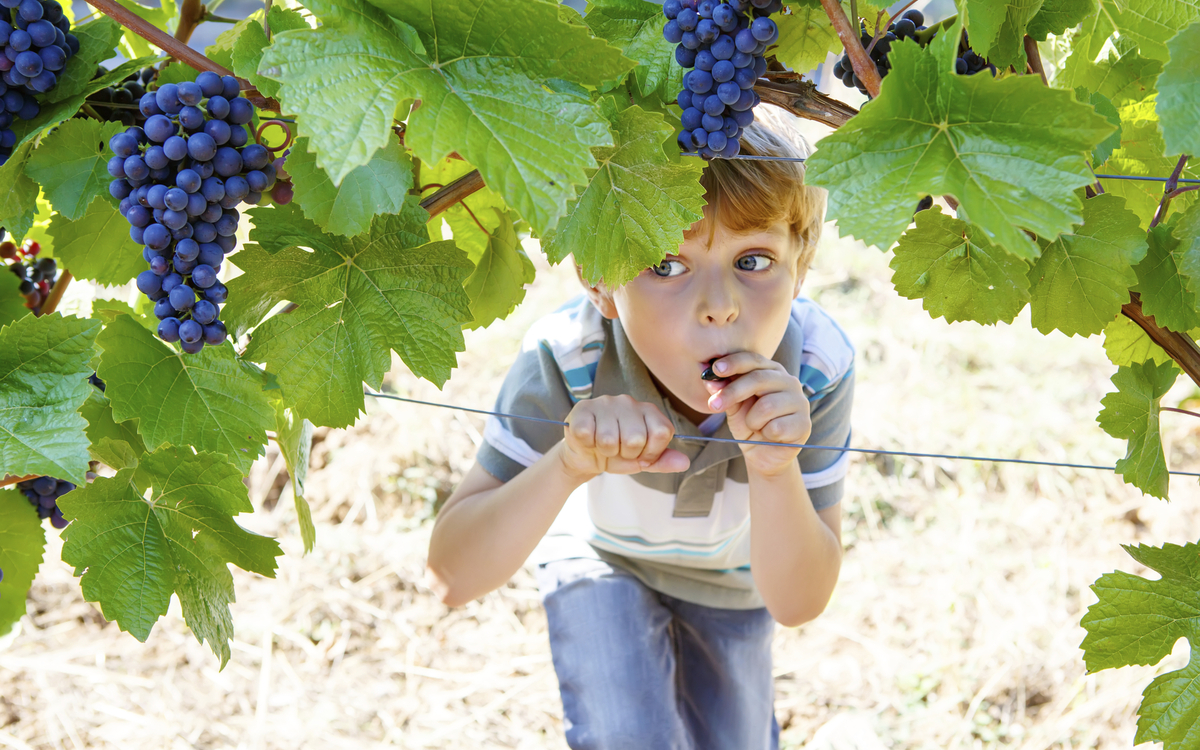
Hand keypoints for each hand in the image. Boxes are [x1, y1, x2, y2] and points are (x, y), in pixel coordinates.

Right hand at [559, 395, 690, 481]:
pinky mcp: (583, 408)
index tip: (641, 455)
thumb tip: (684, 462)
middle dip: (626, 454)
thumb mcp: (642, 461)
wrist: (586, 456)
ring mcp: (605, 403)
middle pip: (635, 438)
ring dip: (605, 451)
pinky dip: (588, 444)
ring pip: (609, 439)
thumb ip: (663, 460)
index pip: (661, 432)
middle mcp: (629, 402)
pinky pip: (587, 435)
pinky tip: (589, 439)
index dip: (651, 452)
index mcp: (649, 411)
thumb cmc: (617, 454)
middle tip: (619, 450)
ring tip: (603, 445)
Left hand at [703, 352, 811, 475]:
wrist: (763, 454)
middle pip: (758, 379)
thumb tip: (710, 380)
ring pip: (766, 406)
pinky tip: (770, 436)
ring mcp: (800, 402)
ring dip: (752, 421)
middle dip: (733, 392)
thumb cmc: (749, 425)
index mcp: (772, 372)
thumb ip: (724, 392)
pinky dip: (766, 434)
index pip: (753, 360)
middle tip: (714, 405)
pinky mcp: (805, 424)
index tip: (715, 370)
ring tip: (755, 427)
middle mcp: (789, 382)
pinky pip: (776, 427)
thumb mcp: (733, 407)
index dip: (734, 363)